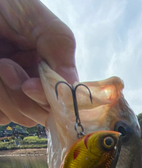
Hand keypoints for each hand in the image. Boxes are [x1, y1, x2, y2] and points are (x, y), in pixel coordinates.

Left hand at [0, 0, 77, 125]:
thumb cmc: (9, 6)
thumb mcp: (39, 21)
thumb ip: (60, 48)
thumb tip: (71, 87)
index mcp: (54, 71)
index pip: (64, 102)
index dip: (49, 100)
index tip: (28, 85)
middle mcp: (38, 87)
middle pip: (41, 115)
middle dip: (22, 96)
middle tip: (5, 64)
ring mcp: (16, 96)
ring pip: (19, 117)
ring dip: (4, 94)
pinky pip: (1, 118)